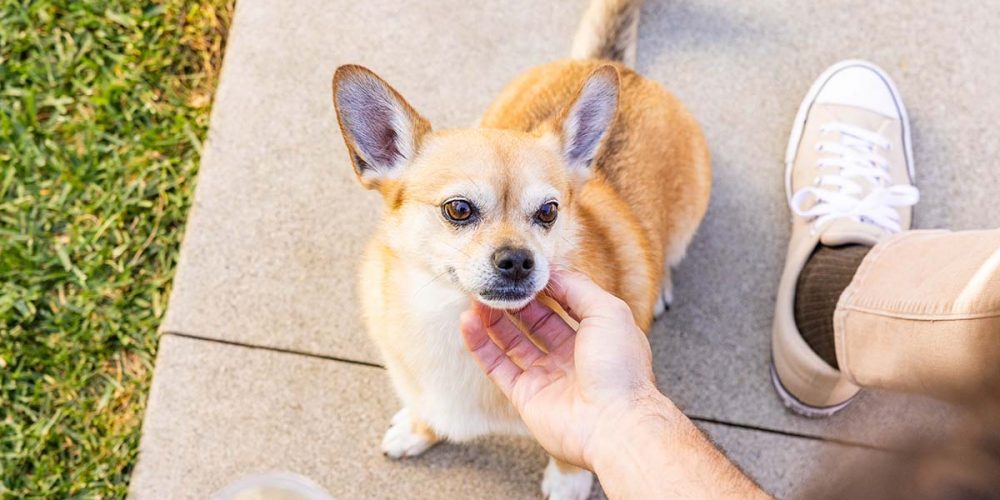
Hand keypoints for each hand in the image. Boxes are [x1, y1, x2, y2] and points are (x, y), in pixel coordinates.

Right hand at [459, 270, 666, 469]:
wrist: (614, 423)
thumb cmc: (619, 366)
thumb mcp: (608, 311)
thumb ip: (577, 287)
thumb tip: (548, 272)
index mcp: (595, 335)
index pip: (563, 304)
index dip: (543, 287)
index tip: (522, 270)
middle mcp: (570, 356)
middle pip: (535, 322)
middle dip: (515, 301)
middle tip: (495, 281)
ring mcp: (546, 377)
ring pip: (512, 342)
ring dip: (493, 319)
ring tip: (476, 296)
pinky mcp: (525, 397)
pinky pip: (497, 366)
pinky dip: (480, 345)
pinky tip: (468, 321)